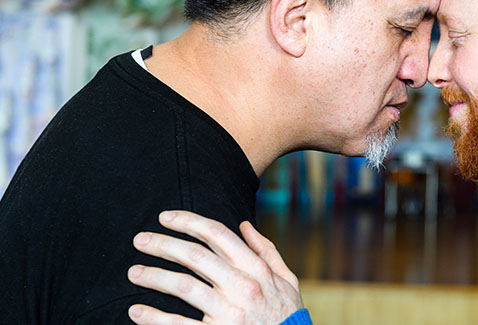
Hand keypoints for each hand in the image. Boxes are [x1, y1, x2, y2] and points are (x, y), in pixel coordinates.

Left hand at [127, 210, 302, 323]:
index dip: (189, 222)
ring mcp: (229, 313)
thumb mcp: (287, 280)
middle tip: (140, 240)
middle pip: (195, 256)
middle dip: (164, 244)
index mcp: (257, 269)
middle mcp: (242, 287)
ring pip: (183, 287)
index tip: (166, 217)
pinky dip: (154, 317)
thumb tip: (245, 225)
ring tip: (134, 272)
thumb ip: (266, 251)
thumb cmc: (287, 315)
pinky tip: (136, 310)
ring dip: (154, 277)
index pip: (218, 235)